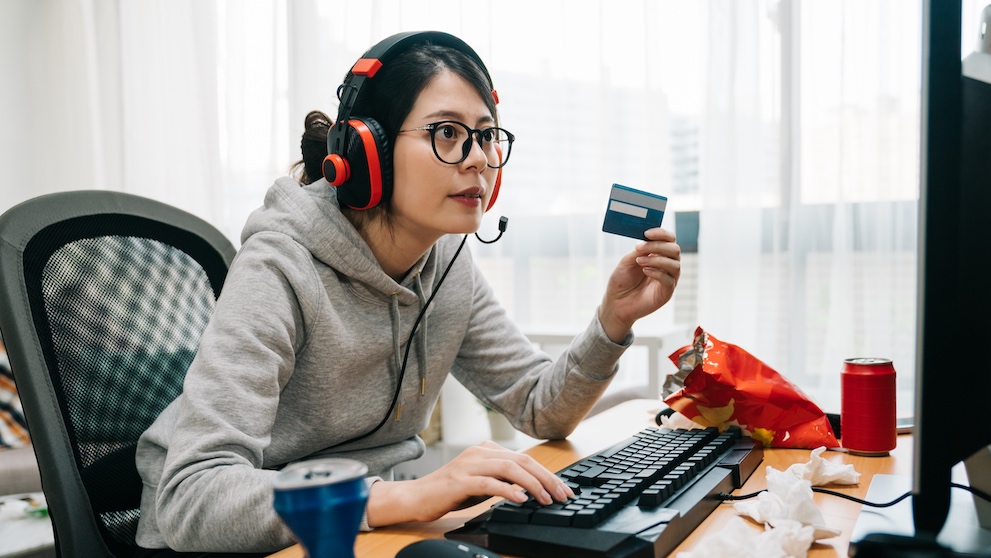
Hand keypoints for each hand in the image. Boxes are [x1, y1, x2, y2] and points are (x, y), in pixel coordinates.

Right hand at [364, 440, 574, 525]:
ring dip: (533, 485)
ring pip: (510, 469)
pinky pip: (490, 483)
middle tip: (563, 495)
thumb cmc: (451, 491)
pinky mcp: (460, 480)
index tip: (563, 489)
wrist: (417, 497)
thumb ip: (503, 478)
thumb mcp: (482, 481)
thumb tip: (533, 486)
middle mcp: (480, 452)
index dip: (547, 474)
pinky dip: (509, 490)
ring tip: (546, 499)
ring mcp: (469, 465)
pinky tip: (522, 499)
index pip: (524, 458)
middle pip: (522, 461)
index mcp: (487, 450)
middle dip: (547, 478)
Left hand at [599, 227, 680, 342]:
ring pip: (675, 264)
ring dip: (656, 259)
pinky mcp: (667, 292)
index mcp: (658, 255)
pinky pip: (669, 280)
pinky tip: (645, 271)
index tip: (647, 233)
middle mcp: (666, 265)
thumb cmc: (621, 281)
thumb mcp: (627, 261)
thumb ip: (639, 251)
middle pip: (674, 249)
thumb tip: (648, 240)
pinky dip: (657, 272)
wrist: (616, 303)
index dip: (661, 234)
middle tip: (639, 248)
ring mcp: (668, 279)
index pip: (669, 239)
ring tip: (640, 262)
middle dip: (657, 246)